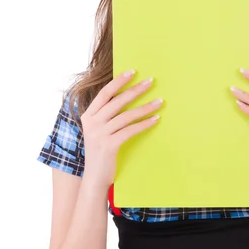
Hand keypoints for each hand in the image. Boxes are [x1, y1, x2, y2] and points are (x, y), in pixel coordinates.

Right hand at [81, 70, 162, 189]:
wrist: (94, 177)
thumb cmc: (100, 152)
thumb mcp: (98, 130)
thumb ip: (106, 116)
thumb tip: (126, 98)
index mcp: (88, 116)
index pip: (104, 93)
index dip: (119, 81)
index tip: (133, 72)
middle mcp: (92, 123)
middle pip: (117, 101)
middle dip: (135, 90)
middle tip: (151, 81)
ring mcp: (99, 134)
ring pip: (126, 115)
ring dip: (145, 107)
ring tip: (160, 101)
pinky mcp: (109, 145)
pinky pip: (130, 130)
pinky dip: (144, 124)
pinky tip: (155, 119)